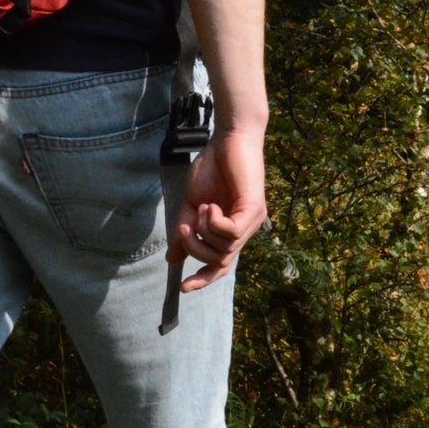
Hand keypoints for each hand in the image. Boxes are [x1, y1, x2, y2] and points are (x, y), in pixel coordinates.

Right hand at [166, 128, 266, 291]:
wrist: (227, 139)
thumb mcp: (191, 205)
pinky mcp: (255, 209)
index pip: (221, 266)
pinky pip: (231, 232)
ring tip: (201, 208)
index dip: (203, 280)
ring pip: (224, 249)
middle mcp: (245, 230)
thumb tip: (173, 260)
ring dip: (204, 232)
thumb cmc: (212, 169)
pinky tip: (210, 207)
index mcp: (231, 230)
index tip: (183, 288)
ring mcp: (252, 221)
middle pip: (219, 261)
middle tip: (184, 228)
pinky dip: (214, 223)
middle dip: (195, 249)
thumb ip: (185, 232)